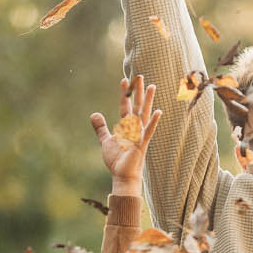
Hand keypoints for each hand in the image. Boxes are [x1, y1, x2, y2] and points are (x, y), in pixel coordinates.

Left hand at [94, 75, 160, 195]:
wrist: (123, 176)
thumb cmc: (118, 160)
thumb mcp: (106, 140)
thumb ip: (101, 127)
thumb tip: (94, 114)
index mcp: (127, 127)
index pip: (126, 106)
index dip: (125, 94)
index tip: (124, 80)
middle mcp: (135, 128)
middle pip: (137, 106)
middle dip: (137, 91)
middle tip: (139, 76)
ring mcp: (140, 135)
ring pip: (144, 114)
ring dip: (147, 100)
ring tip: (151, 86)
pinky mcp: (141, 144)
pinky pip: (147, 131)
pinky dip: (152, 122)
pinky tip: (158, 112)